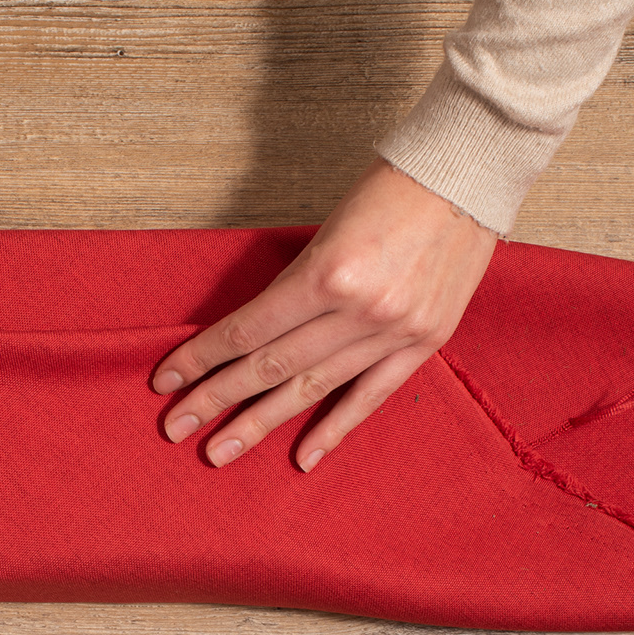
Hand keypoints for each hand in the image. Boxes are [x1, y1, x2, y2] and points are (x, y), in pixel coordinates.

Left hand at [150, 156, 495, 470]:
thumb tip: (252, 334)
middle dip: (217, 398)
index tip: (166, 380)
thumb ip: (294, 284)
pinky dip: (335, 428)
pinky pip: (370, 396)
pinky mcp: (425, 343)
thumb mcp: (327, 228)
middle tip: (176, 427)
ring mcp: (395, 332)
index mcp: (327, 272)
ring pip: (312, 389)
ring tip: (219, 451)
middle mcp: (359, 310)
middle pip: (271, 366)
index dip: (202, 357)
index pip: (248, 330)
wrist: (467, 176)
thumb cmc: (391, 188)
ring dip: (261, 422)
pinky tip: (302, 458)